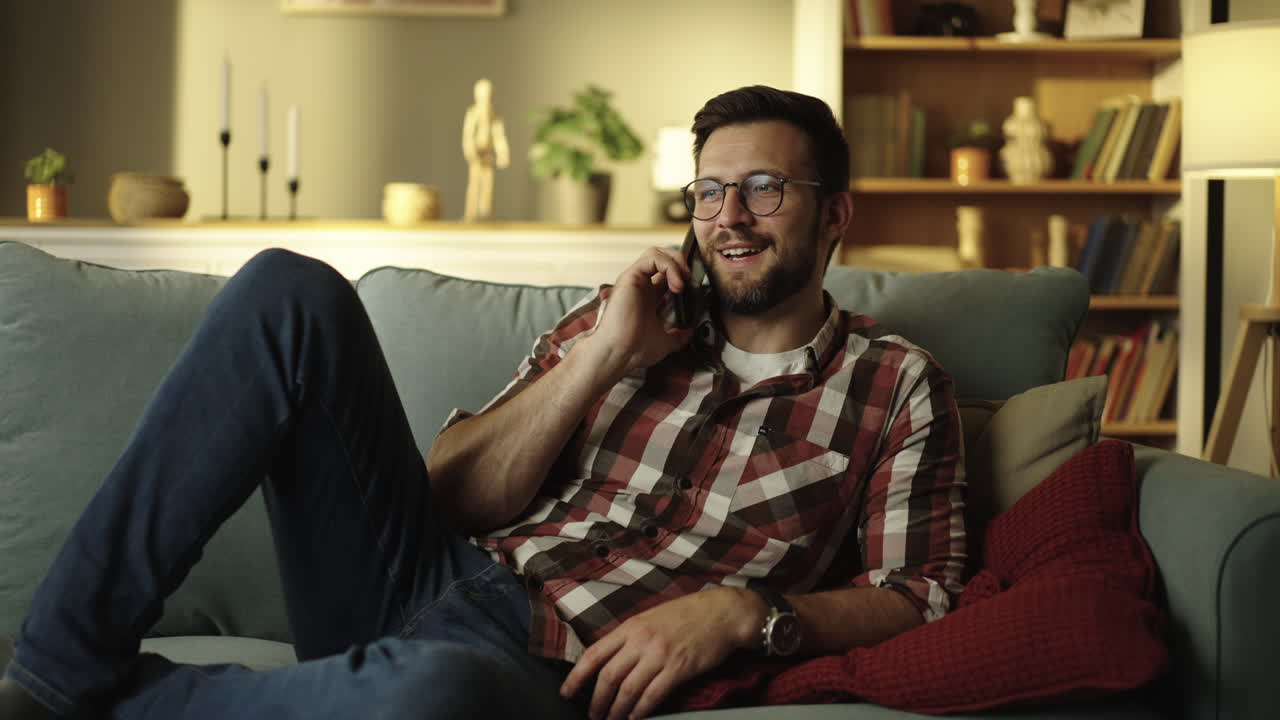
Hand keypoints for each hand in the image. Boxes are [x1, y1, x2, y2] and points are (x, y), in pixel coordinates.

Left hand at [559, 587, 763, 719]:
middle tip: (593, 716)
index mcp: (631, 627)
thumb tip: (610, 660)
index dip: (577, 676)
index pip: (594, 653)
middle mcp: (641, 640)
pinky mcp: (679, 668)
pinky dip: (641, 710)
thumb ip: (631, 637)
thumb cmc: (687, 614)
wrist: (722, 612)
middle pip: (608, 676)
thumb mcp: (651, 618)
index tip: (566, 692)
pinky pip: (653, 694)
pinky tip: (635, 717)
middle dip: (597, 701)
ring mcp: (660, 654)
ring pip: (628, 689)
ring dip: (617, 710)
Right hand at [587, 247, 694, 376]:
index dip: (683, 275)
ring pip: (656, 252)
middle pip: (661, 258)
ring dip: (675, 261)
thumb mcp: (665, 343)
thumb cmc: (634, 350)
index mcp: (648, 298)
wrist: (620, 353)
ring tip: (684, 279)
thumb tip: (690, 332)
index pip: (666, 275)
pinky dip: (669, 266)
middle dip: (680, 263)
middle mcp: (641, 286)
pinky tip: (677, 284)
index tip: (695, 288)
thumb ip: (678, 336)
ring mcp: (635, 280)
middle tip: (690, 280)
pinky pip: (652, 257)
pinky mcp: (631, 276)